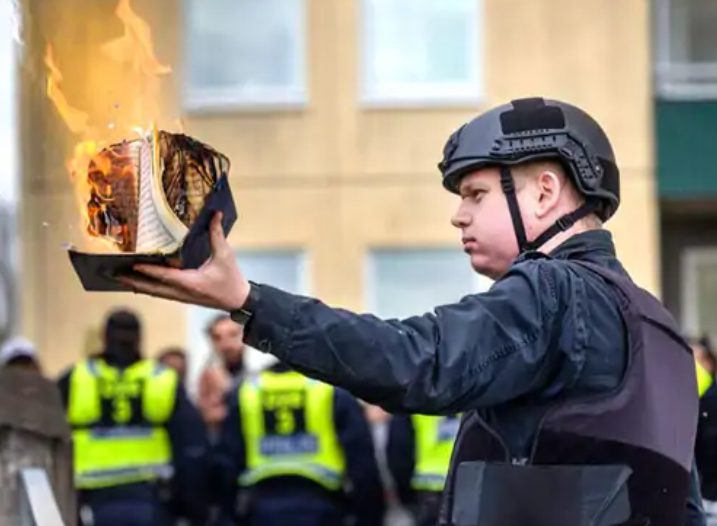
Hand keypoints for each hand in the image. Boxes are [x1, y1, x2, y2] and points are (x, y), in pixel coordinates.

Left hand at [117, 212, 249, 310]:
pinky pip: (161, 293)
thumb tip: (215, 214)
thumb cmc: (232, 279)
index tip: (134, 264)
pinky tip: (139, 284)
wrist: (238, 301)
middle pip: (152, 288)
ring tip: (120, 278)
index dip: (148, 270)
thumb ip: (217, 234)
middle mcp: (183, 292)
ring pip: (154, 292)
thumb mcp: (225, 255)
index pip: (165, 275)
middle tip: (115, 274)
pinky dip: (148, 288)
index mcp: (191, 282)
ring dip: (138, 285)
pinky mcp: (183, 297)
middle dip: (133, 281)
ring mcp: (181, 296)